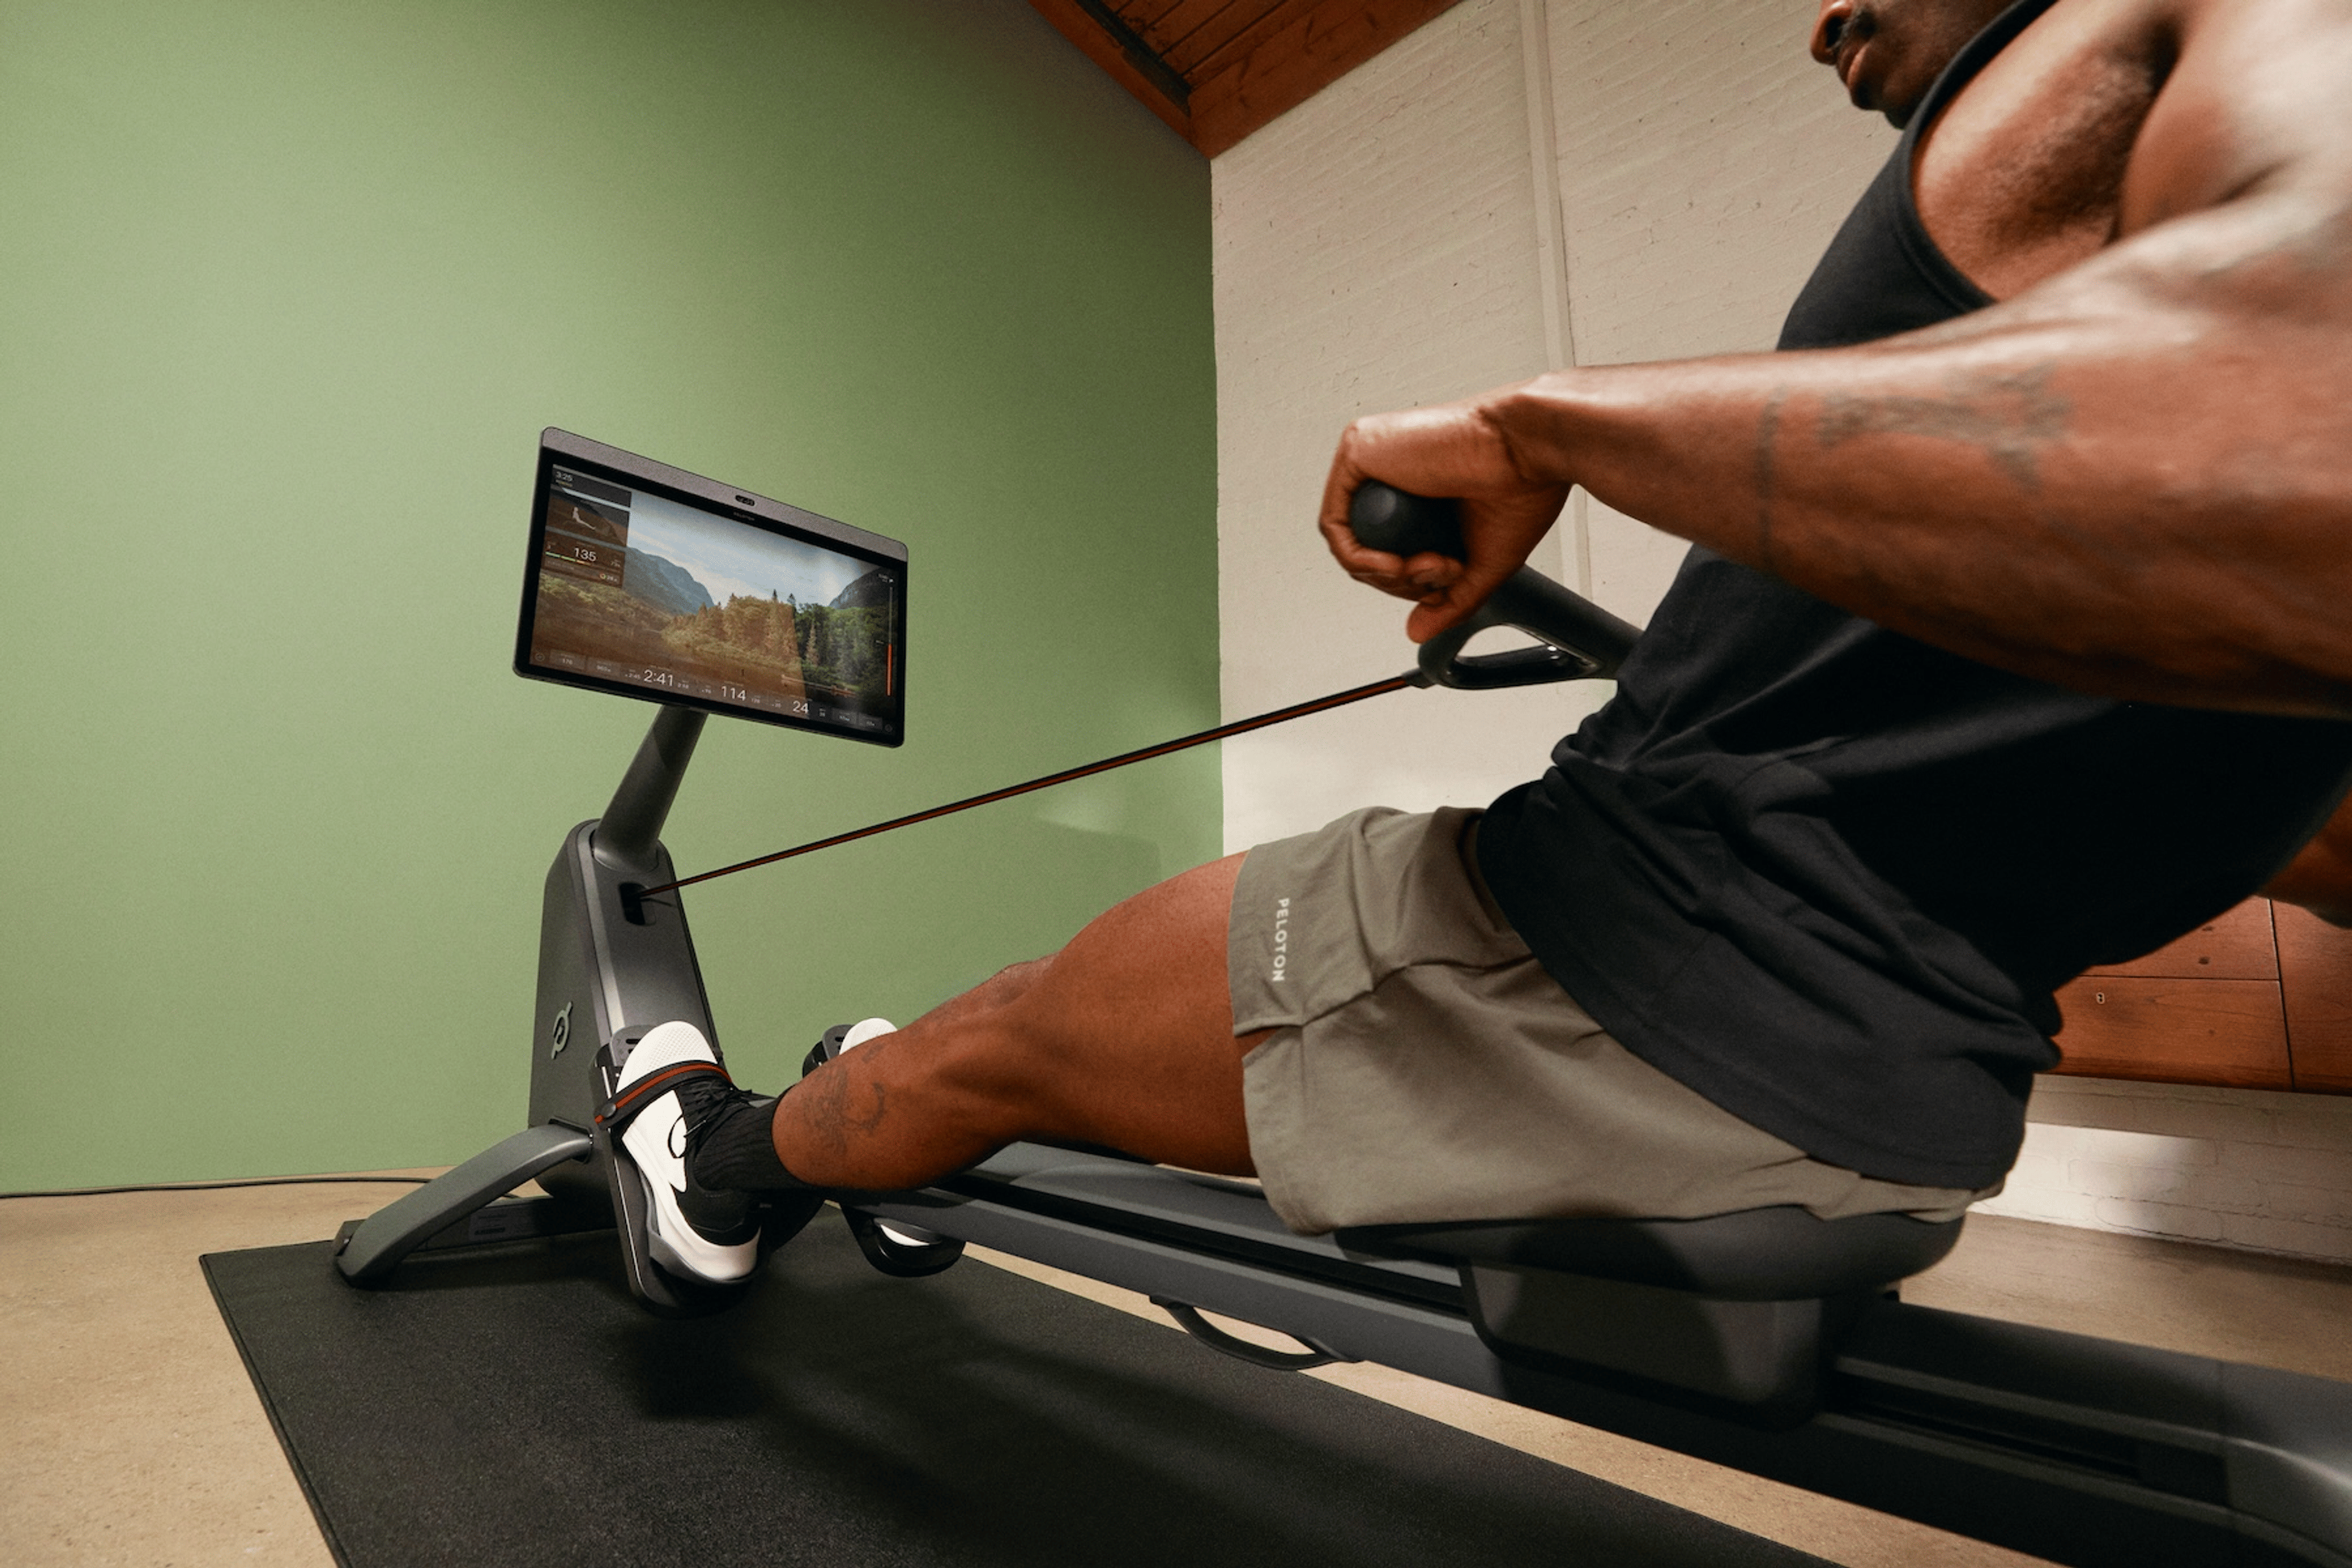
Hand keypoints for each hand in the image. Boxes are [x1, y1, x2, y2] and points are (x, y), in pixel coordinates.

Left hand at [1318, 395, 1570, 642]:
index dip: (1411, 583)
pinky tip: (1397, 565)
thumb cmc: (1521, 486)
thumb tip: (1416, 632)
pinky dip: (1361, 559)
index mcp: (1418, 489)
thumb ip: (1447, 599)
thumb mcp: (1479, 562)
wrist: (1531, 449)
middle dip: (1402, 582)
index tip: (1448, 579)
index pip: (1388, 552)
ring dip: (1389, 575)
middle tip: (1443, 571)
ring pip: (1349, 543)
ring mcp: (1372, 460)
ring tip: (1432, 563)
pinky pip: (1334, 525)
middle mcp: (1391, 472)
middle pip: (1366, 551)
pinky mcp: (1358, 450)